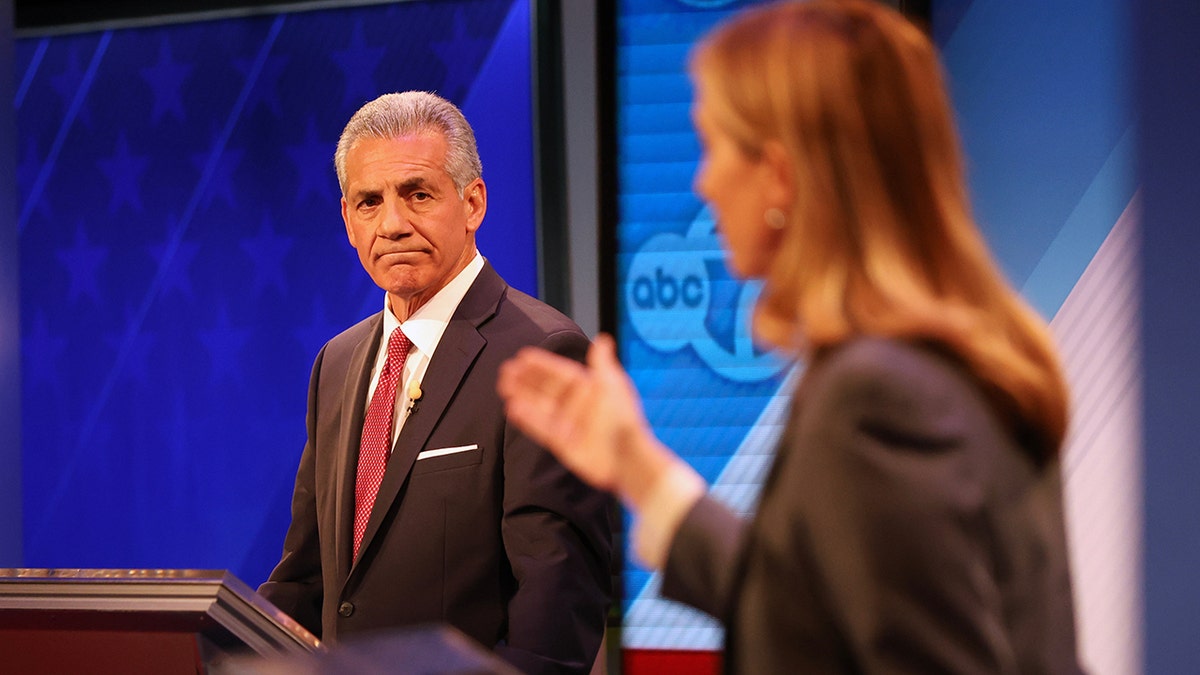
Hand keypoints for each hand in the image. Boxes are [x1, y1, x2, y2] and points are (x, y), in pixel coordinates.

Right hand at [498, 334, 670, 503]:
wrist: (627, 457)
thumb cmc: (624, 420)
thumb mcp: (613, 385)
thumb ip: (602, 363)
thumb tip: (603, 339)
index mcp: (589, 389)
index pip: (559, 373)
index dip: (542, 365)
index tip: (523, 356)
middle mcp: (576, 406)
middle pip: (546, 389)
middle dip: (526, 379)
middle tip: (506, 370)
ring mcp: (568, 424)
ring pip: (540, 407)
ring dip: (522, 396)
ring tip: (504, 386)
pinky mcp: (562, 443)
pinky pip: (541, 428)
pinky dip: (527, 418)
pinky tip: (512, 408)